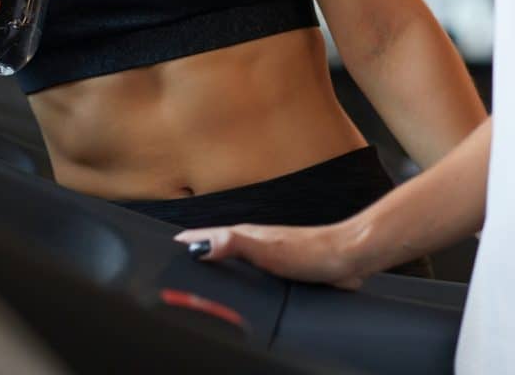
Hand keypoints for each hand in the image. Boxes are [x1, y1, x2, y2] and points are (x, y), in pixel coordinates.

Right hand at [174, 222, 365, 289]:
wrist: (347, 255)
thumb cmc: (310, 251)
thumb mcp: (265, 249)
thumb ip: (232, 243)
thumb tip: (199, 245)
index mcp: (245, 233)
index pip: (206, 235)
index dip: (187, 242)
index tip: (168, 247)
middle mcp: (253, 239)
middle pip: (216, 243)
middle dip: (197, 248)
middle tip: (177, 259)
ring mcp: (266, 251)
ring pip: (233, 255)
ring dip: (216, 257)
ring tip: (201, 267)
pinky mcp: (280, 265)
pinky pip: (249, 268)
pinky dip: (236, 271)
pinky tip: (240, 281)